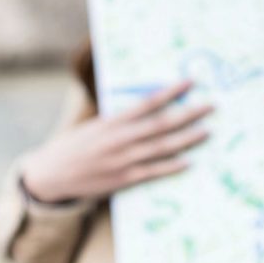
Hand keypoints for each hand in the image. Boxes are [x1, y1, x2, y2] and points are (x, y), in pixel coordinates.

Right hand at [20, 80, 211, 202]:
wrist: (52, 175)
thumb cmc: (75, 146)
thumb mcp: (95, 126)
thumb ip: (121, 120)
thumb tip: (148, 109)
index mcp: (112, 121)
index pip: (148, 102)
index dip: (171, 92)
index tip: (190, 82)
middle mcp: (121, 139)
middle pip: (162, 124)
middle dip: (189, 114)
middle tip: (211, 106)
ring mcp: (124, 161)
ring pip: (162, 147)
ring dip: (187, 138)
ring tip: (207, 131)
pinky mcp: (124, 180)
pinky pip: (153, 172)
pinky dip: (172, 166)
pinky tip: (188, 160)